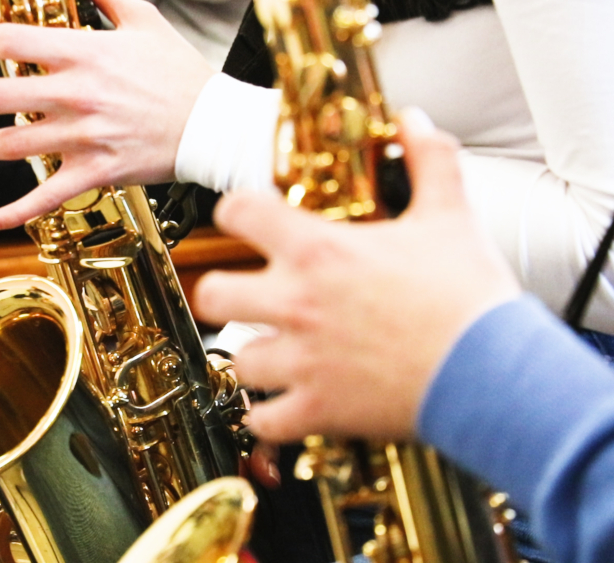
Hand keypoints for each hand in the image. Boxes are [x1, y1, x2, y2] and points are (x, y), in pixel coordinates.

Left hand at [0, 0, 214, 232]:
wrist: (214, 126)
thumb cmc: (181, 72)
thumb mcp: (145, 19)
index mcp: (84, 53)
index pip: (11, 42)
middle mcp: (75, 95)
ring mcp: (82, 137)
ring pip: (10, 145)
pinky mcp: (95, 173)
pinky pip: (46, 197)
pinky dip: (13, 211)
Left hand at [193, 109, 521, 442]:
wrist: (493, 372)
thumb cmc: (469, 299)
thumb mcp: (450, 215)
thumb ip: (428, 161)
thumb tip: (416, 121)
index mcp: (319, 252)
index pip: (237, 211)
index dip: (234, 211)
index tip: (243, 219)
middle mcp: (297, 303)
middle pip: (213, 294)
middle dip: (222, 294)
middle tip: (242, 295)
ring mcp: (302, 360)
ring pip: (236, 359)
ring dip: (251, 356)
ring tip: (272, 353)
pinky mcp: (317, 408)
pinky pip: (263, 419)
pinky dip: (267, 415)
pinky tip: (282, 404)